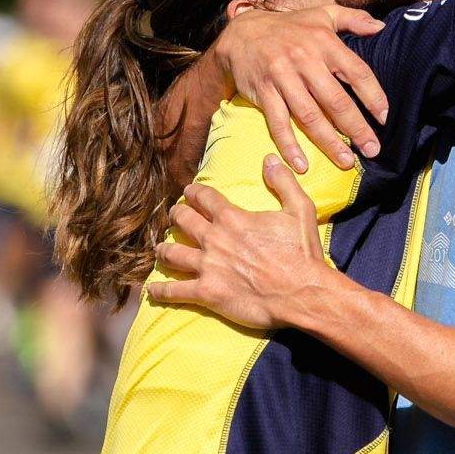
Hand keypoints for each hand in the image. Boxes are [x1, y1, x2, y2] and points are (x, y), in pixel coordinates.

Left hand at [146, 154, 330, 330]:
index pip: (203, 198)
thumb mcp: (300, 210)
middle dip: (176, 216)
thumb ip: (283, 182)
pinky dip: (160, 291)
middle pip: (182, 221)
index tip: (188, 191)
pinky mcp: (207, 293)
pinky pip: (174, 291)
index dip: (193, 192)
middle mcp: (214, 239)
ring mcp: (207, 266)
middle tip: (174, 216)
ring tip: (160, 249)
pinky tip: (152, 290)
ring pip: (172, 253)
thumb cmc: (302, 254)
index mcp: (232, 218)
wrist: (302, 294)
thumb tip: (270, 159)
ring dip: (163, 249)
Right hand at [213, 5, 388, 173]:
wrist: (241, 33)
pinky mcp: (263, 92)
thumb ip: (353, 18)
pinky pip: (278, 122)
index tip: (384, 117)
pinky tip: (301, 164)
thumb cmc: (289, 27)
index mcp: (324, 42)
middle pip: (335, 100)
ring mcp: (282, 77)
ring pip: (309, 115)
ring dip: (328, 141)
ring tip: (346, 161)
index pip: (356, 71)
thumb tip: (381, 27)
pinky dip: (289, 144)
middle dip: (356, 127)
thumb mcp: (322, 14)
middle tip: (372, 149)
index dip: (373, 96)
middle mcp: (304, 59)